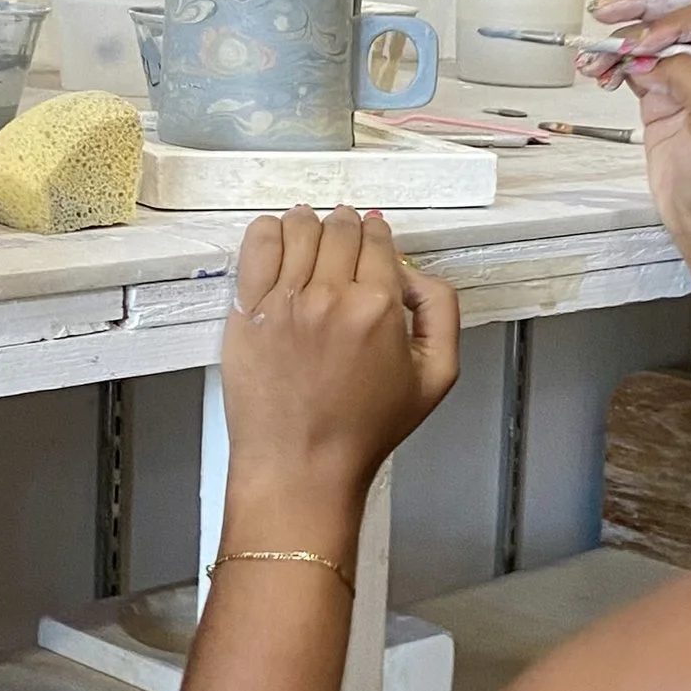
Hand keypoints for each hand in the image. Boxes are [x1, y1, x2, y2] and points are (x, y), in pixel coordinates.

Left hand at [222, 209, 461, 526]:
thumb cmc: (362, 431)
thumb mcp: (435, 378)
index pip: (377, 240)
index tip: (372, 238)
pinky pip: (257, 245)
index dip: (376, 235)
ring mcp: (285, 301)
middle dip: (345, 226)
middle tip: (344, 235)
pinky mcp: (249, 310)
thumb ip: (441, 313)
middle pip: (339, 228)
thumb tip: (415, 274)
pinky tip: (276, 239)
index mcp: (379, 308)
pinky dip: (269, 232)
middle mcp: (330, 297)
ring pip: (298, 227)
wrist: (301, 466)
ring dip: (308, 224)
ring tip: (310, 235)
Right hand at [582, 0, 690, 267]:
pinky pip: (635, 66)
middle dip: (640, 15)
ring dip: (619, 43)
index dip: (669, 23)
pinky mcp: (664, 98)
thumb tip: (655, 52)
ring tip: (595, 58)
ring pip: (650, 41)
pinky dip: (614, 64)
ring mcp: (690, 81)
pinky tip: (601, 72)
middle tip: (607, 17)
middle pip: (677, 17)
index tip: (641, 45)